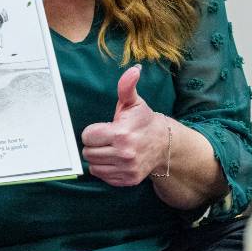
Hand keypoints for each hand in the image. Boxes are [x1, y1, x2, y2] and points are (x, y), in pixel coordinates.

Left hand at [81, 65, 169, 186]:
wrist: (163, 144)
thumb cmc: (143, 121)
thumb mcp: (134, 102)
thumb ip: (127, 87)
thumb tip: (133, 70)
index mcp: (122, 133)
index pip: (87, 137)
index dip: (93, 132)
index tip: (103, 129)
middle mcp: (124, 153)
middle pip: (88, 152)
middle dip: (95, 145)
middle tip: (107, 139)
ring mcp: (127, 169)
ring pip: (93, 166)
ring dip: (99, 157)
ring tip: (111, 149)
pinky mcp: (128, 180)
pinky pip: (102, 176)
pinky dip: (106, 168)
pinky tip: (115, 159)